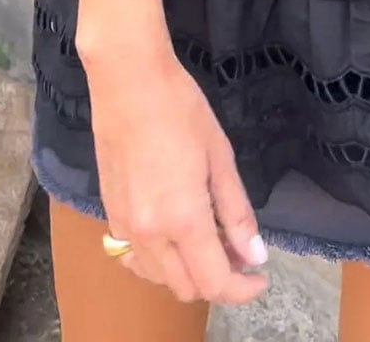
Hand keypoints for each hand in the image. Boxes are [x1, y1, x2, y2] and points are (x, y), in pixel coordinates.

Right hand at [84, 45, 268, 304]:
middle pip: (186, 288)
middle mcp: (148, 233)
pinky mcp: (109, 212)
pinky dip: (159, 259)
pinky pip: (134, 256)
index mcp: (182, 219)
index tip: (260, 276)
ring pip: (158, 277)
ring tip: (210, 237)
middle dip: (218, 280)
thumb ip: (237, 212)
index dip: (243, 289)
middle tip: (239, 250)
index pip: (215, 282)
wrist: (128, 81)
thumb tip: (255, 255)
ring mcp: (123, 224)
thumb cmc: (181, 109)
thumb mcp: (220, 157)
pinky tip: (174, 231)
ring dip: (187, 271)